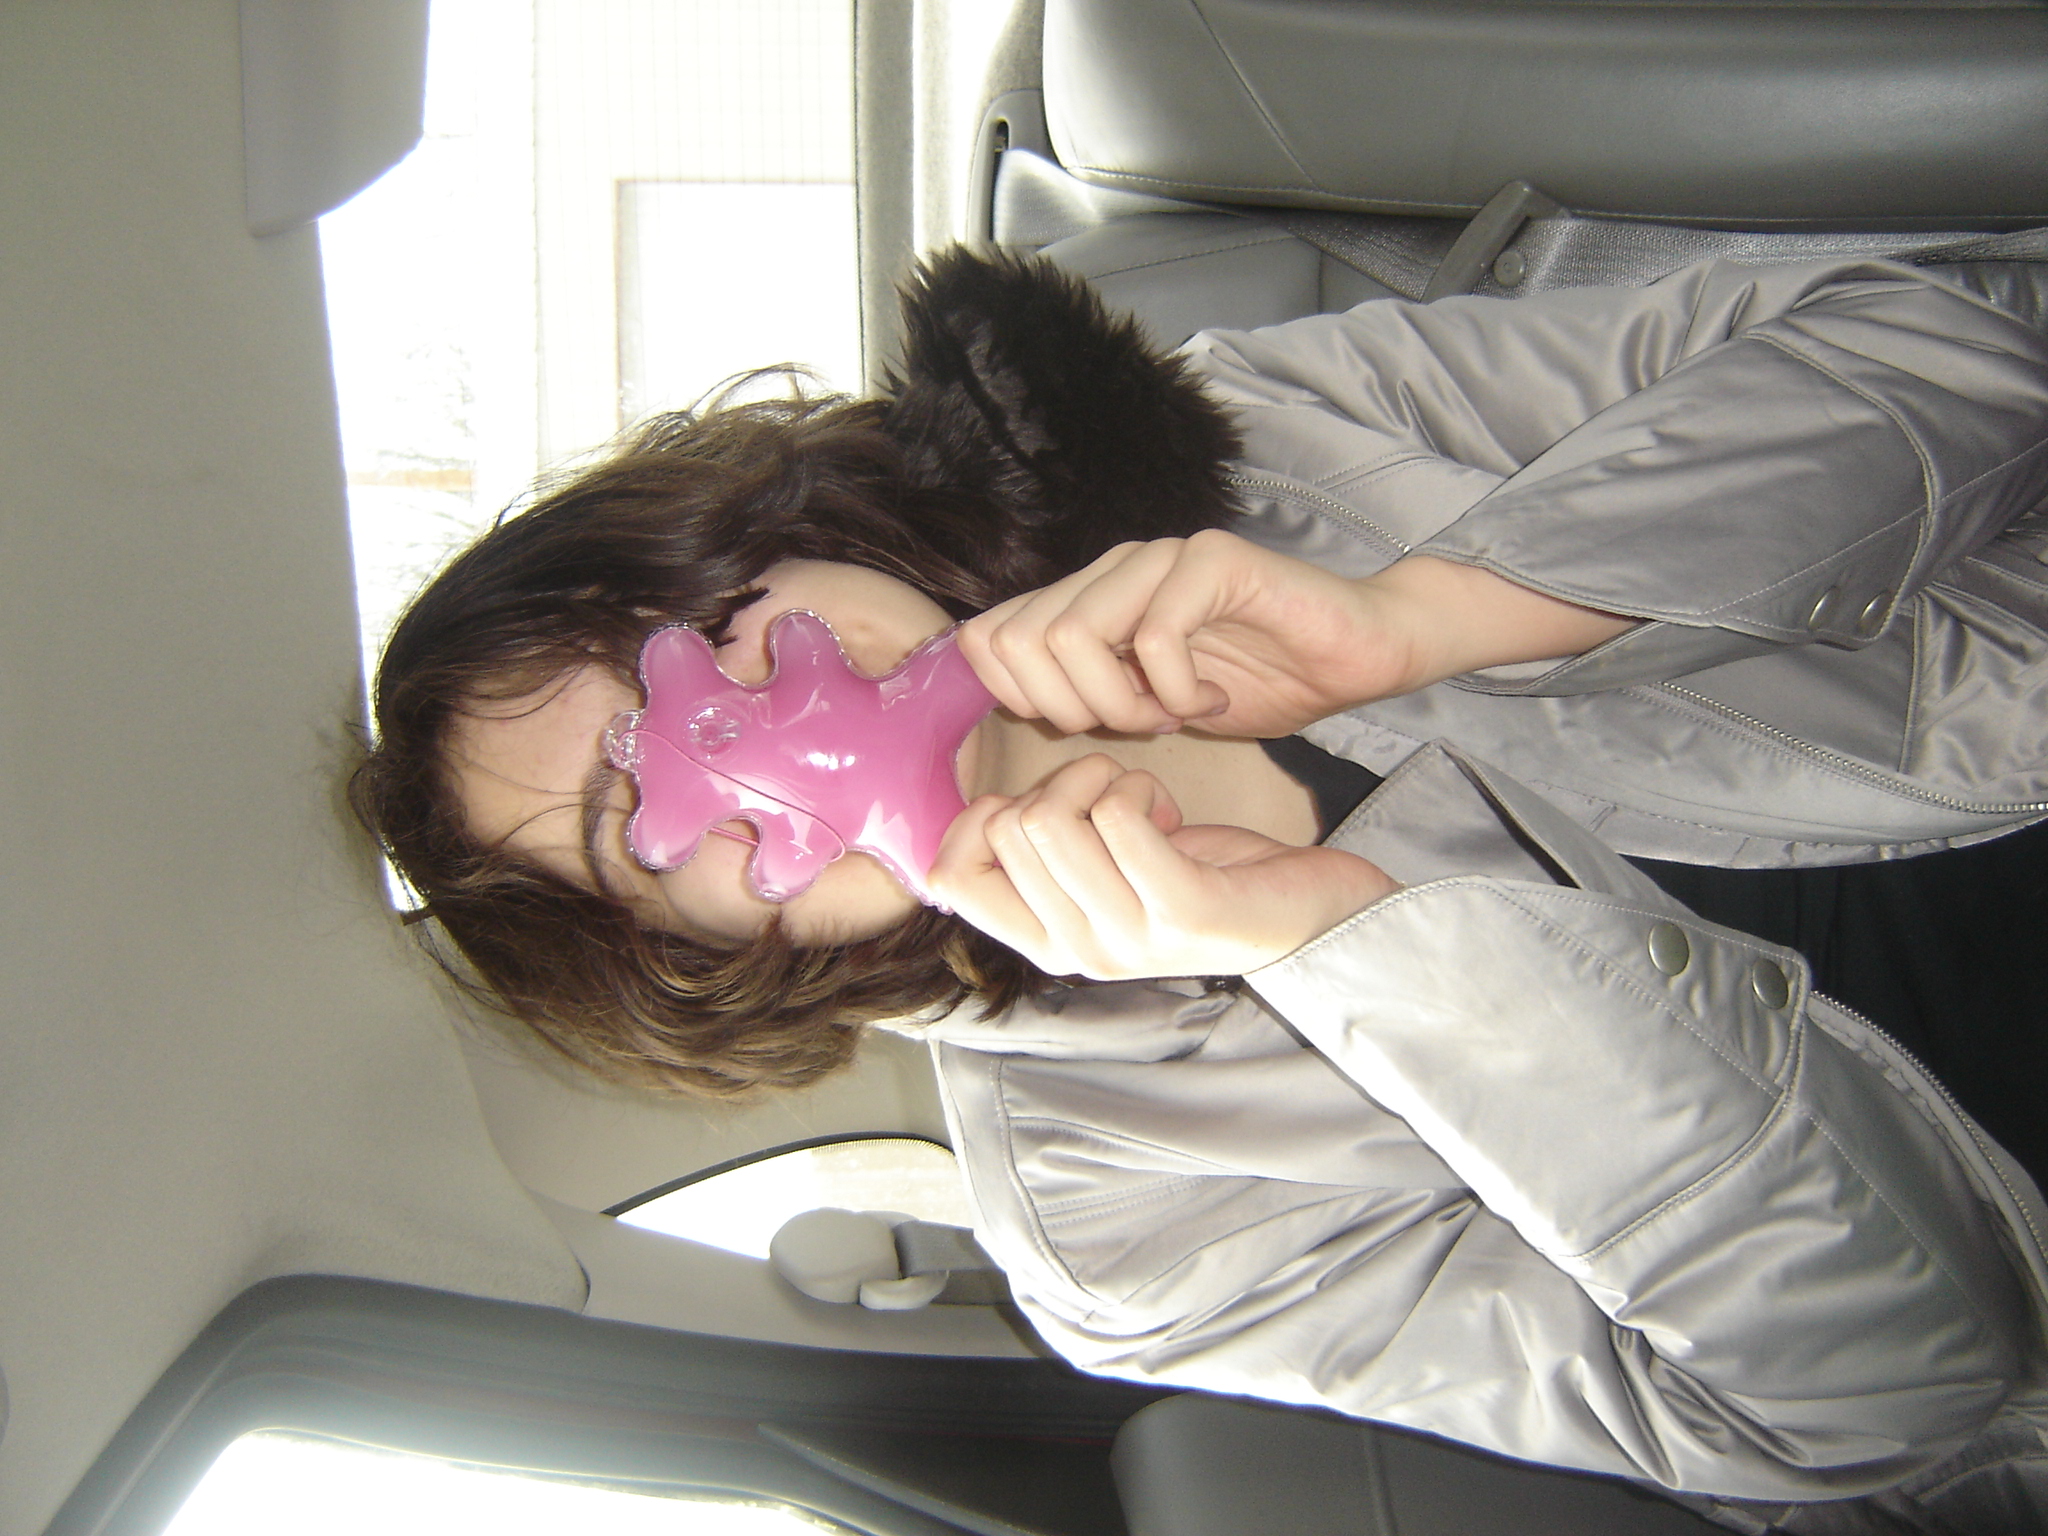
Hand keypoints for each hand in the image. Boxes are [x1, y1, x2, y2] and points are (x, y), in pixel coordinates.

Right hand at [929, 755, 1397, 979]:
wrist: (1312, 911)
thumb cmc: (1202, 875)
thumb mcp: (1103, 871)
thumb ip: (1043, 853)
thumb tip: (978, 814)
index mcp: (1047, 943)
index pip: (950, 876)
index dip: (981, 817)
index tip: (1044, 807)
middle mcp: (1078, 952)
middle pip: (1008, 828)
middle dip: (1059, 783)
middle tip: (1116, 799)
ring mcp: (1127, 940)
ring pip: (1051, 817)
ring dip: (1100, 778)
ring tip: (1144, 802)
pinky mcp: (1181, 912)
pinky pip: (1116, 815)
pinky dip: (1139, 787)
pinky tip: (1172, 810)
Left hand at [958, 530, 1636, 737]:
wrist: (1356, 653)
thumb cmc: (1258, 681)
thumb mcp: (1149, 703)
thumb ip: (1088, 695)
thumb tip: (1019, 711)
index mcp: (1088, 596)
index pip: (989, 635)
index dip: (1020, 700)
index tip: (1086, 729)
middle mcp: (1113, 567)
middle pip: (1021, 641)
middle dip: (1069, 709)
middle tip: (1136, 727)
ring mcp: (1160, 557)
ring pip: (1074, 634)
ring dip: (1119, 702)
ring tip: (1171, 716)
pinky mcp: (1213, 560)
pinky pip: (1153, 637)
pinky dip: (1177, 691)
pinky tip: (1214, 701)